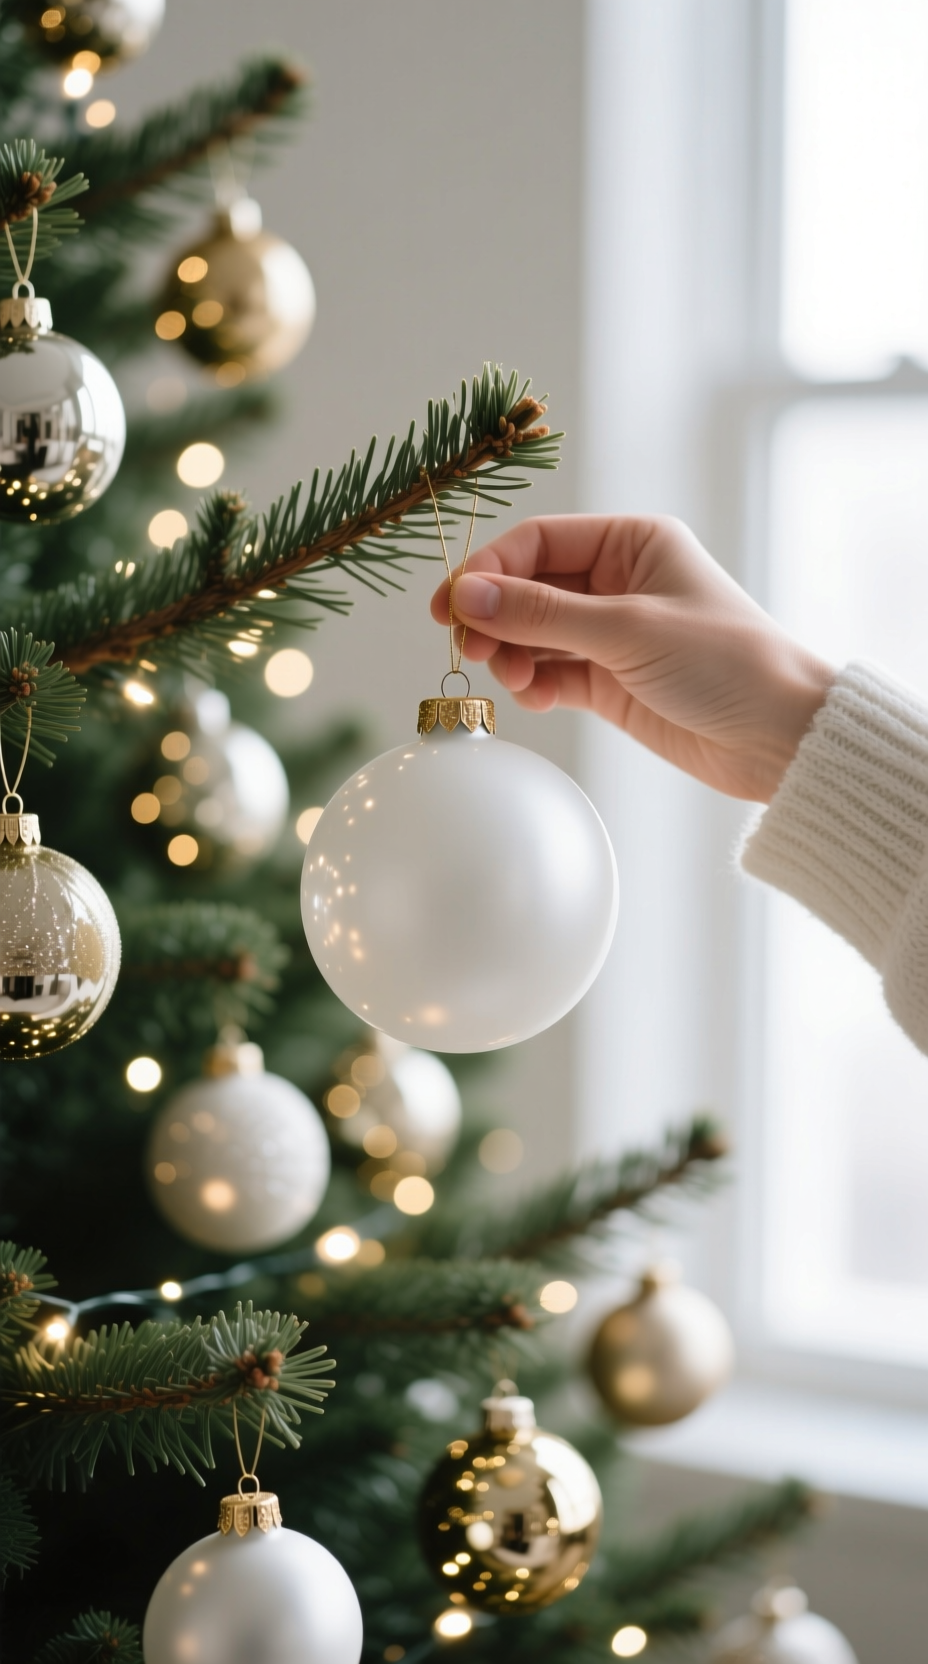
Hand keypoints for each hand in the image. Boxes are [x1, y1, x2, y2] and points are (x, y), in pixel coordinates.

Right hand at [430, 514, 833, 802]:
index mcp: (632, 543)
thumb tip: (465, 596)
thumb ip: (541, 614)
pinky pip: (552, 673)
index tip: (450, 605)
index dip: (489, 569)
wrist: (780, 738)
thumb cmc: (726, 664)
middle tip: (467, 648)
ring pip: (534, 634)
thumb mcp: (628, 630)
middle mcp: (619, 582)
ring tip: (510, 680)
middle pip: (529, 588)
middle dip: (495, 617)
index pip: (539, 541)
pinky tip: (534, 698)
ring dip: (511, 655)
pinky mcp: (611, 682)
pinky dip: (533, 684)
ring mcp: (613, 634)